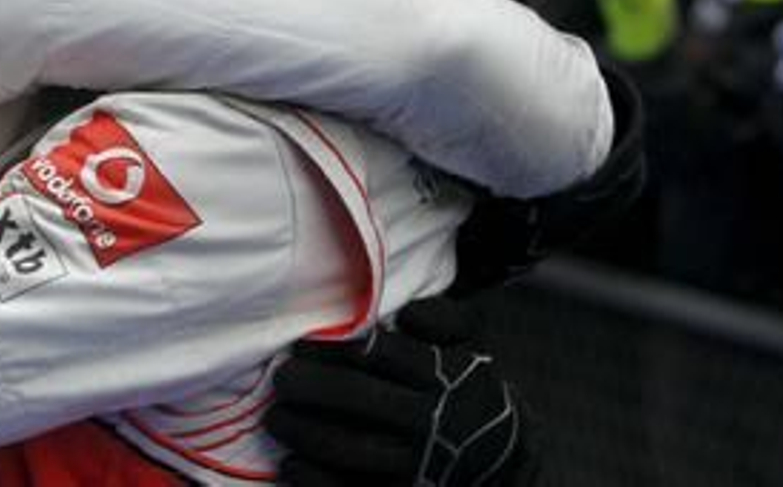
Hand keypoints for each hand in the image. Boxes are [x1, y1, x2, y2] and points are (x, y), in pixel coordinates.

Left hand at [267, 295, 537, 486]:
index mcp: (445, 375)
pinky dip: (315, 480)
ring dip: (304, 432)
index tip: (302, 345)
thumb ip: (444, 319)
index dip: (334, 347)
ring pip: (349, 447)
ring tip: (276, 418)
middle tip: (281, 378)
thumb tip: (406, 313)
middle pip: (357, 398)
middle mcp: (431, 419)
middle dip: (311, 386)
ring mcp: (418, 464)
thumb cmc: (471, 389)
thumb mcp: (472, 346)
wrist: (507, 457)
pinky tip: (290, 463)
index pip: (380, 355)